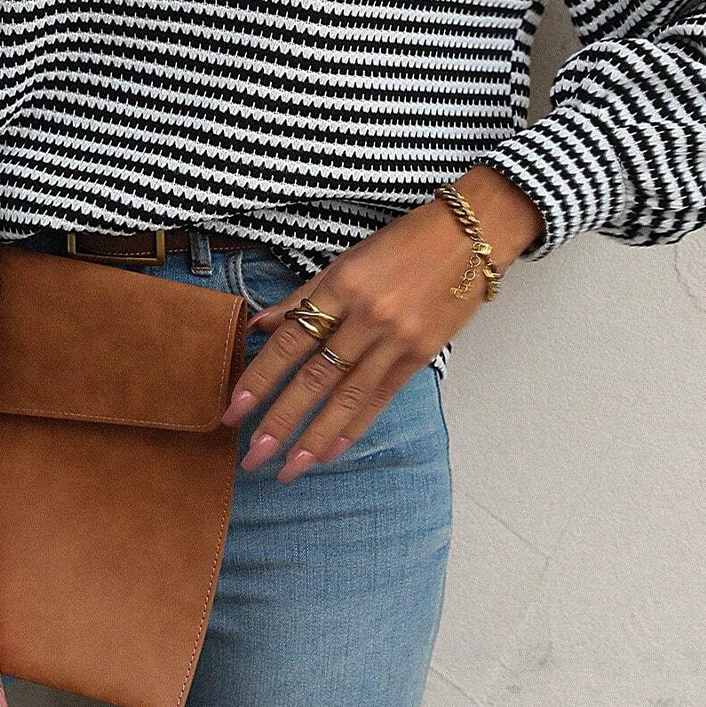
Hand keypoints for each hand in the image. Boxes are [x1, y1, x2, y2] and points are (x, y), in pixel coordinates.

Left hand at [220, 166, 544, 481]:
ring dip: (313, 438)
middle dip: (281, 421)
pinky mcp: (421, 356)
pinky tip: (330, 451)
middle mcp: (369, 316)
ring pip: (347, 398)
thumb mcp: (347, 259)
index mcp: (342, 284)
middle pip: (316, 378)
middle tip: (253, 455)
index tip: (234, 410)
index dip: (260, 378)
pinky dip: (354, 427)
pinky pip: (380, 398)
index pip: (291, 340)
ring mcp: (397, 339)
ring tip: (287, 469)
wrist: (470, 237)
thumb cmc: (404, 242)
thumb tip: (258, 325)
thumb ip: (303, 296)